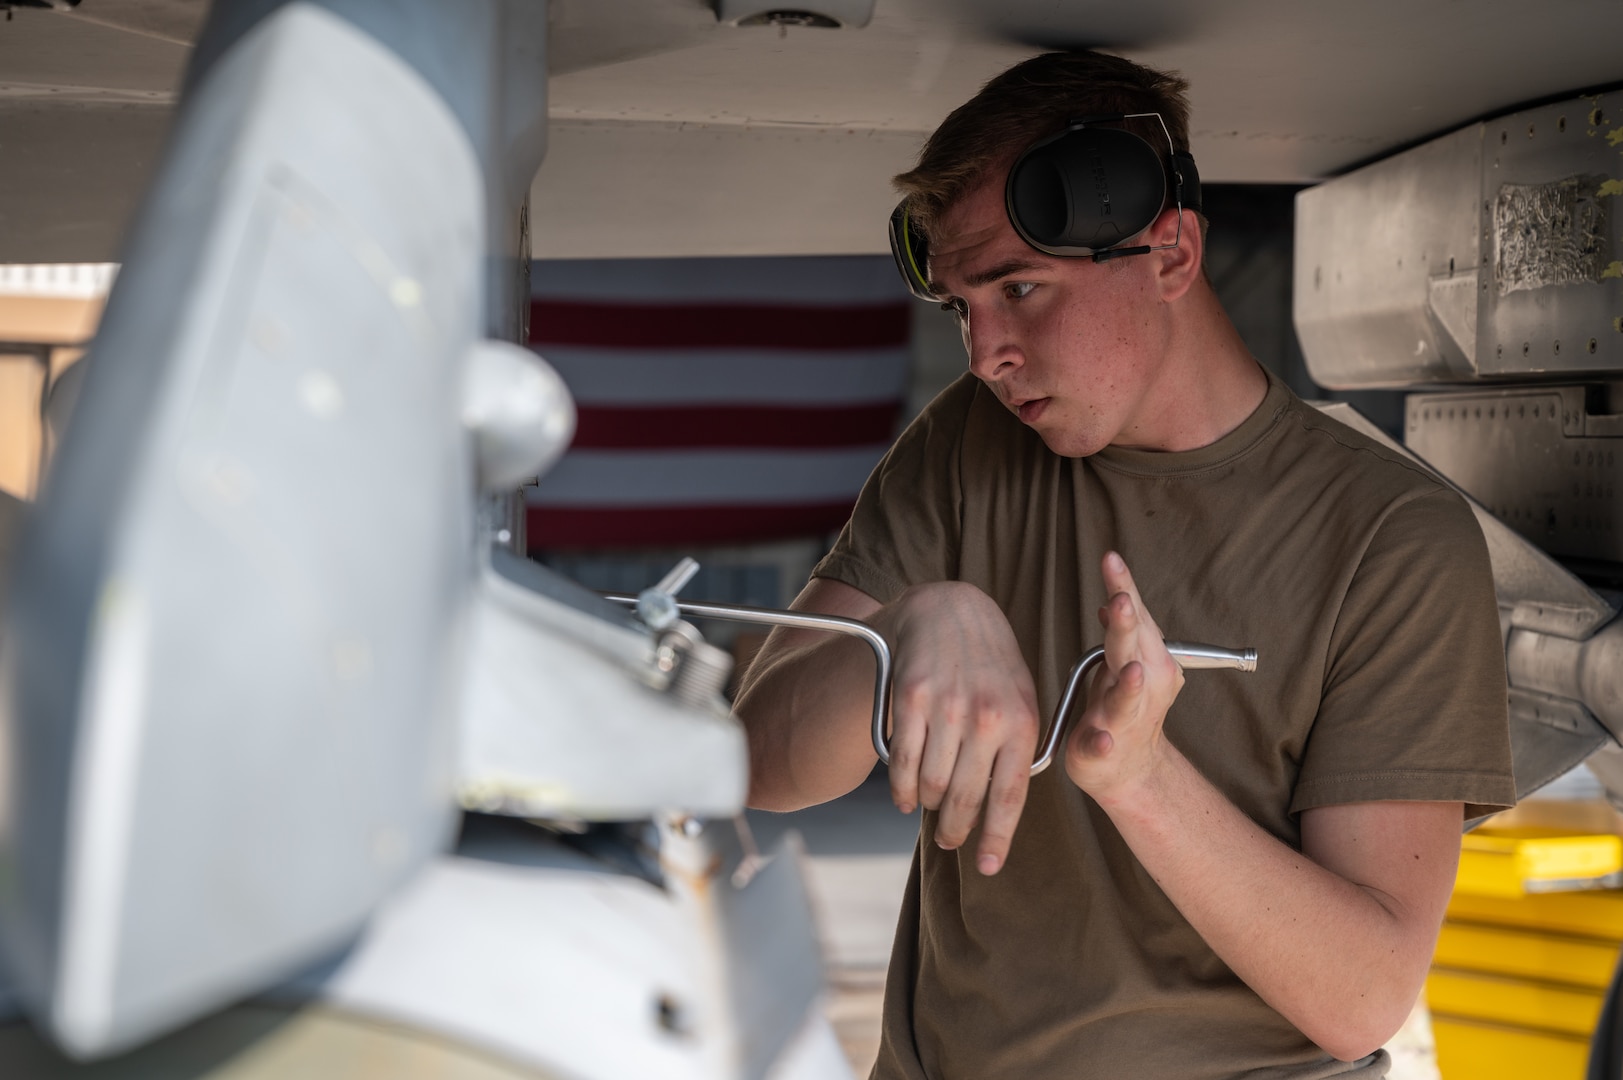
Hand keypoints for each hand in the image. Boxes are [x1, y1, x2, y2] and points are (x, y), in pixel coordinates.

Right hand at [876, 581, 1039, 874]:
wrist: (950, 609)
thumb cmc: (990, 663)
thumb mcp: (1020, 698)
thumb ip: (1015, 749)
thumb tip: (998, 806)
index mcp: (1022, 722)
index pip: (1009, 797)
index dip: (997, 839)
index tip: (989, 867)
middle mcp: (986, 718)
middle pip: (964, 799)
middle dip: (955, 830)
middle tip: (949, 840)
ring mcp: (946, 709)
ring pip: (930, 785)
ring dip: (927, 807)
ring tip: (927, 810)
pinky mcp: (910, 700)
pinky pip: (901, 762)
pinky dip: (900, 789)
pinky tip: (904, 797)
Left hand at [1064, 552, 1184, 803]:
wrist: (1131, 770)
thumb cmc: (1124, 708)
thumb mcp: (1120, 662)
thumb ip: (1120, 631)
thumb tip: (1113, 597)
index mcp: (1146, 658)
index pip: (1135, 615)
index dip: (1122, 586)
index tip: (1110, 558)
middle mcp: (1143, 685)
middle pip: (1132, 648)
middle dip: (1127, 624)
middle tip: (1120, 600)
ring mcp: (1125, 718)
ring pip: (1126, 698)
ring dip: (1129, 685)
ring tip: (1131, 672)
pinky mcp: (1103, 748)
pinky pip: (1103, 744)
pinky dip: (1103, 741)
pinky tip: (1102, 738)